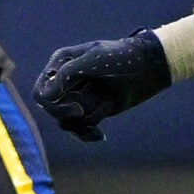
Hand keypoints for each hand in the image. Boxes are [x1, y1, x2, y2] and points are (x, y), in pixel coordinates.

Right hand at [36, 31, 171, 142]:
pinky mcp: (92, 109)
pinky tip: (101, 136)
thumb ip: (67, 74)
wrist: (151, 66)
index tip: (76, 108)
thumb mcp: (95, 59)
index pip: (41, 93)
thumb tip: (45, 97)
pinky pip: (81, 128)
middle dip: (72, 111)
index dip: (53, 105)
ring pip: (68, 121)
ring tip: (105, 102)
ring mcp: (79, 97)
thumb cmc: (123, 57)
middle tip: (84, 110)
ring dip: (88, 115)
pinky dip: (89, 134)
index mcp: (60, 65)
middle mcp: (66, 82)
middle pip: (52, 110)